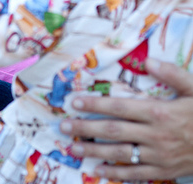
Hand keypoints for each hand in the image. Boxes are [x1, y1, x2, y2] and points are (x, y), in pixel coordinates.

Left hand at [59, 58, 192, 180]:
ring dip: (93, 151)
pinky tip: (98, 170)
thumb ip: (171, 74)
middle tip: (63, 126)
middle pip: (112, 131)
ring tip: (72, 147)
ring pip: (119, 153)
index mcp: (159, 112)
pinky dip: (116, 173)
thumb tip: (148, 61)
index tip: (74, 101)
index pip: (119, 107)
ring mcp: (158, 155)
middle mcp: (155, 134)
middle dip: (85, 128)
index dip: (95, 104)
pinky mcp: (164, 170)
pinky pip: (136, 174)